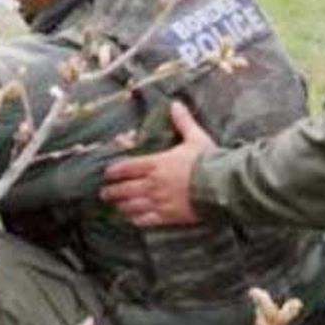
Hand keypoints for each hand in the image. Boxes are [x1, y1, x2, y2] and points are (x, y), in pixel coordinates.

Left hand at [101, 101, 215, 226]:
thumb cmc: (207, 160)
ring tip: (115, 206)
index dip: (114, 171)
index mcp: (157, 163)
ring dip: (121, 206)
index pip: (128, 167)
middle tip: (104, 193)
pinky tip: (132, 220)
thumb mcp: (195, 138)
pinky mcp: (168, 216)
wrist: (220, 185)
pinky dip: (136, 219)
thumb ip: (183, 122)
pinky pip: (146, 220)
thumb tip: (176, 104)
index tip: (106, 173)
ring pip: (132, 206)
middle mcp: (153, 184)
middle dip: (112, 191)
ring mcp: (159, 202)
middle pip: (125, 189)